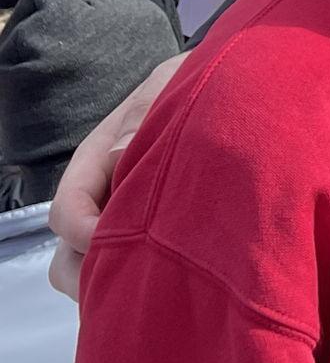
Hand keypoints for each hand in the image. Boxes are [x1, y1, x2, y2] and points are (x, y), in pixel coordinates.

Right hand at [48, 52, 187, 299]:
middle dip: (95, 271)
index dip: (84, 233)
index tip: (119, 242)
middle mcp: (103, 194)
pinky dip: (144, 276)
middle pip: (70, 254)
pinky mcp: (152, 233)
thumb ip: (146, 112)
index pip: (67, 210)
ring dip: (119, 278)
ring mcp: (124, 217)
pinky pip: (133, 268)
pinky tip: (183, 272)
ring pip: (96, 269)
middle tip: (141, 277)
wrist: (231, 86)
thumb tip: (119, 153)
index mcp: (97, 158)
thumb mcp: (169, 86)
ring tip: (164, 279)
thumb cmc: (195, 83)